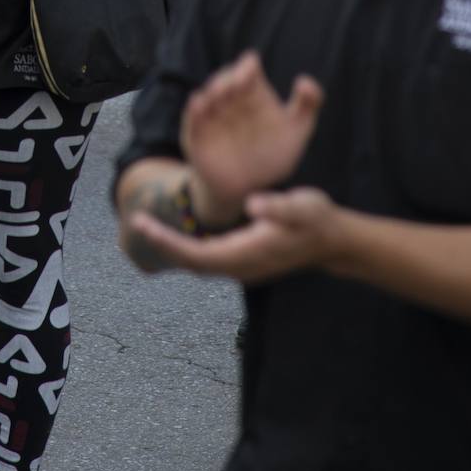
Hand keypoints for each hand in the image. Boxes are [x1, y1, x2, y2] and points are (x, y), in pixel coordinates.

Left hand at [129, 186, 345, 283]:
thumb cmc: (317, 220)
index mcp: (248, 253)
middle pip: (192, 262)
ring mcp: (242, 266)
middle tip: (136, 222)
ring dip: (173, 246)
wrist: (333, 241)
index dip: (169, 242)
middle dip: (163, 244)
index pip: (198, 254)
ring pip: (198, 262)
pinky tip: (176, 230)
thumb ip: (278, 206)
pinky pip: (208, 258)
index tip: (144, 225)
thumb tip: (252, 204)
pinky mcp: (244, 260)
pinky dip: (187, 246)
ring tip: (148, 226)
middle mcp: (240, 266)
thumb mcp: (302, 207)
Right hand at [180, 51, 322, 223]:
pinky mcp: (197, 134)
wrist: (249, 188)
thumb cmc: (273, 155)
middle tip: (237, 81)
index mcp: (253, 93)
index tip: (252, 67)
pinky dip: (194, 110)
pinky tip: (199, 105)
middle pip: (226, 79)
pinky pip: (192, 119)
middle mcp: (231, 100)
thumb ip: (307, 105)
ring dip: (212, 91)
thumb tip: (304, 81)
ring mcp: (212, 116)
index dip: (248, 66)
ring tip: (218, 92)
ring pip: (207, 95)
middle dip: (229, 77)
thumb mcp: (297, 131)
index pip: (248, 70)